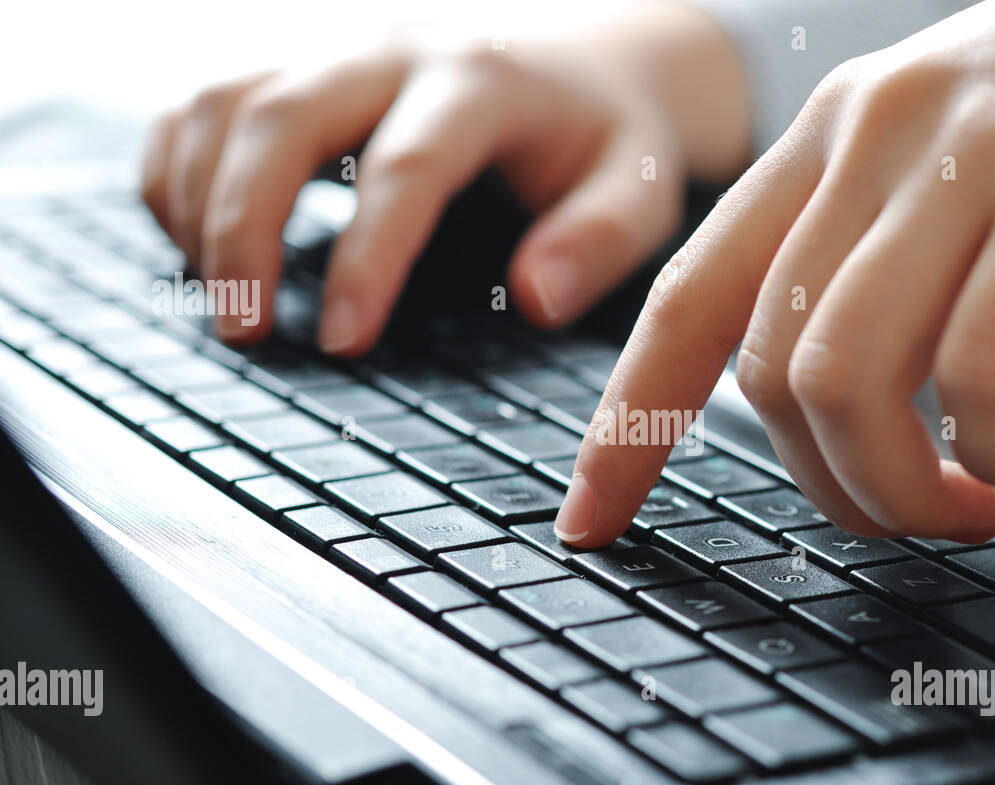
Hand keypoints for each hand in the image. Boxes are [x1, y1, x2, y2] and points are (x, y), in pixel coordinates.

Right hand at [139, 3, 747, 352]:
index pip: (405, 167)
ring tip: (224, 303)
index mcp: (483, 83)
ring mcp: (335, 52)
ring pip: (223, 102)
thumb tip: (535, 300)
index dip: (365, 258)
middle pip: (279, 116)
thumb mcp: (638, 189)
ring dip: (196, 202)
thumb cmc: (605, 141)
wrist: (583, 62)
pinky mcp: (297, 68)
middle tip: (244, 334)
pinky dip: (177, 172)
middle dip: (241, 228)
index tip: (343, 343)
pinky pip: (204, 104)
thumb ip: (599, 241)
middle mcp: (393, 52)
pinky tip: (197, 245)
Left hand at [556, 0, 994, 545]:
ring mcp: (968, 151)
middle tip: (900, 516)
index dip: (627, 425)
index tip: (592, 517)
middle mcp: (874, 132)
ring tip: (962, 505)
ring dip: (893, 488)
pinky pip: (981, 372)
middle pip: (765, 365)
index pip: (686, 300)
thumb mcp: (951, 166)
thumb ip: (871, 259)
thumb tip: (821, 403)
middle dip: (824, 484)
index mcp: (827, 138)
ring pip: (844, 377)